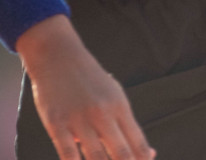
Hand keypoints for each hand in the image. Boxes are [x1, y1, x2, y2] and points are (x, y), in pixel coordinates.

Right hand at [17, 16, 155, 159]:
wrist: (58, 55)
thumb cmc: (89, 79)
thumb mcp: (114, 95)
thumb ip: (127, 124)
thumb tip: (148, 154)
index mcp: (119, 107)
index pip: (138, 143)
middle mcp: (102, 114)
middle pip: (122, 154)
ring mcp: (79, 119)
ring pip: (97, 158)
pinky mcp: (57, 123)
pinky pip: (68, 154)